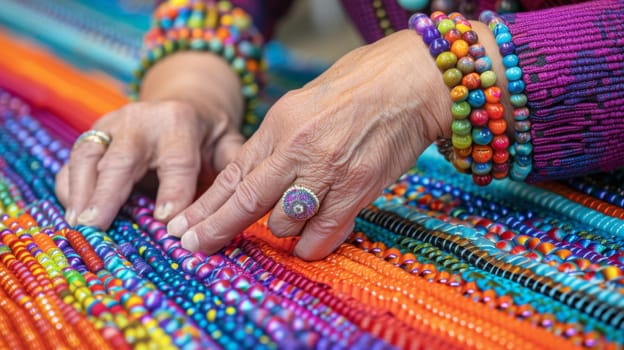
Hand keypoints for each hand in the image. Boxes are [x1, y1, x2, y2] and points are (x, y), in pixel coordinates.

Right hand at [55, 52, 243, 228]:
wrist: (181, 103)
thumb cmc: (206, 135)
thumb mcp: (228, 143)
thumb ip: (231, 168)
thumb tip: (239, 201)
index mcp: (180, 123)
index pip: (177, 161)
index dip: (172, 191)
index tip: (166, 222)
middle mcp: (140, 120)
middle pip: (122, 158)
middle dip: (108, 192)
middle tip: (97, 224)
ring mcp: (111, 126)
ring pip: (88, 155)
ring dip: (80, 191)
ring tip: (79, 223)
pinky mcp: (92, 136)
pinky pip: (73, 160)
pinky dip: (68, 186)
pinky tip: (72, 212)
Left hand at [166, 30, 452, 259]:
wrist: (411, 82)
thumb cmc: (359, 86)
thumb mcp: (304, 103)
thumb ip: (278, 141)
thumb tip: (257, 175)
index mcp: (279, 124)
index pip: (233, 173)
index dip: (206, 206)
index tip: (185, 227)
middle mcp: (297, 149)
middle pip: (246, 202)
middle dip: (216, 229)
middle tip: (195, 246)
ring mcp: (327, 171)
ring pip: (284, 223)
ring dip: (282, 229)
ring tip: (295, 218)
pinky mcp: (356, 190)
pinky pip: (322, 234)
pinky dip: (311, 245)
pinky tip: (308, 242)